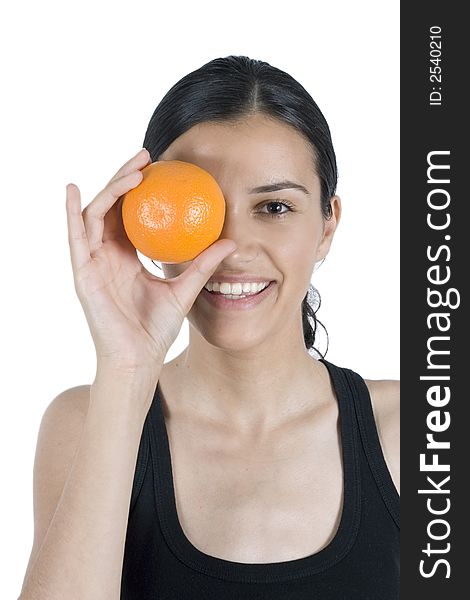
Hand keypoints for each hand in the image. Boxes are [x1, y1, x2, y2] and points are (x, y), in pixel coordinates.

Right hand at [66, 148, 234, 372]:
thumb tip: (231, 242)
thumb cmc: (156, 328)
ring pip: (95, 214)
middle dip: (125, 178)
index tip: (159, 168)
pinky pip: (75, 237)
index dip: (140, 190)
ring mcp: (93, 262)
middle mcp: (108, 254)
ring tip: (132, 171)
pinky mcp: (83, 273)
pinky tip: (74, 189)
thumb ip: (202, 265)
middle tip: (146, 157)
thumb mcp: (184, 289)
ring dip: (110, 189)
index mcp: (128, 256)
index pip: (130, 214)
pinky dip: (71, 212)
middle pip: (112, 207)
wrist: (140, 357)